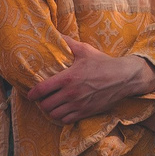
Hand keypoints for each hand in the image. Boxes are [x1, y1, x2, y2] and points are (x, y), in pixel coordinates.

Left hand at [28, 39, 154, 123]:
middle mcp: (71, 93)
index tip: (30, 94)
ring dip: (51, 111)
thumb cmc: (103, 63)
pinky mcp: (86, 112)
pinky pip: (67, 120)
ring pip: (55, 114)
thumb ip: (69, 43)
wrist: (124, 78)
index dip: (32, 94)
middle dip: (42, 103)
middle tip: (43, 99)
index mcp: (67, 78)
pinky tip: (64, 111)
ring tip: (52, 106)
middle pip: (46, 105)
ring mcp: (78, 105)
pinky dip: (62, 117)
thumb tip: (56, 34)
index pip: (42, 90)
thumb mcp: (85, 50)